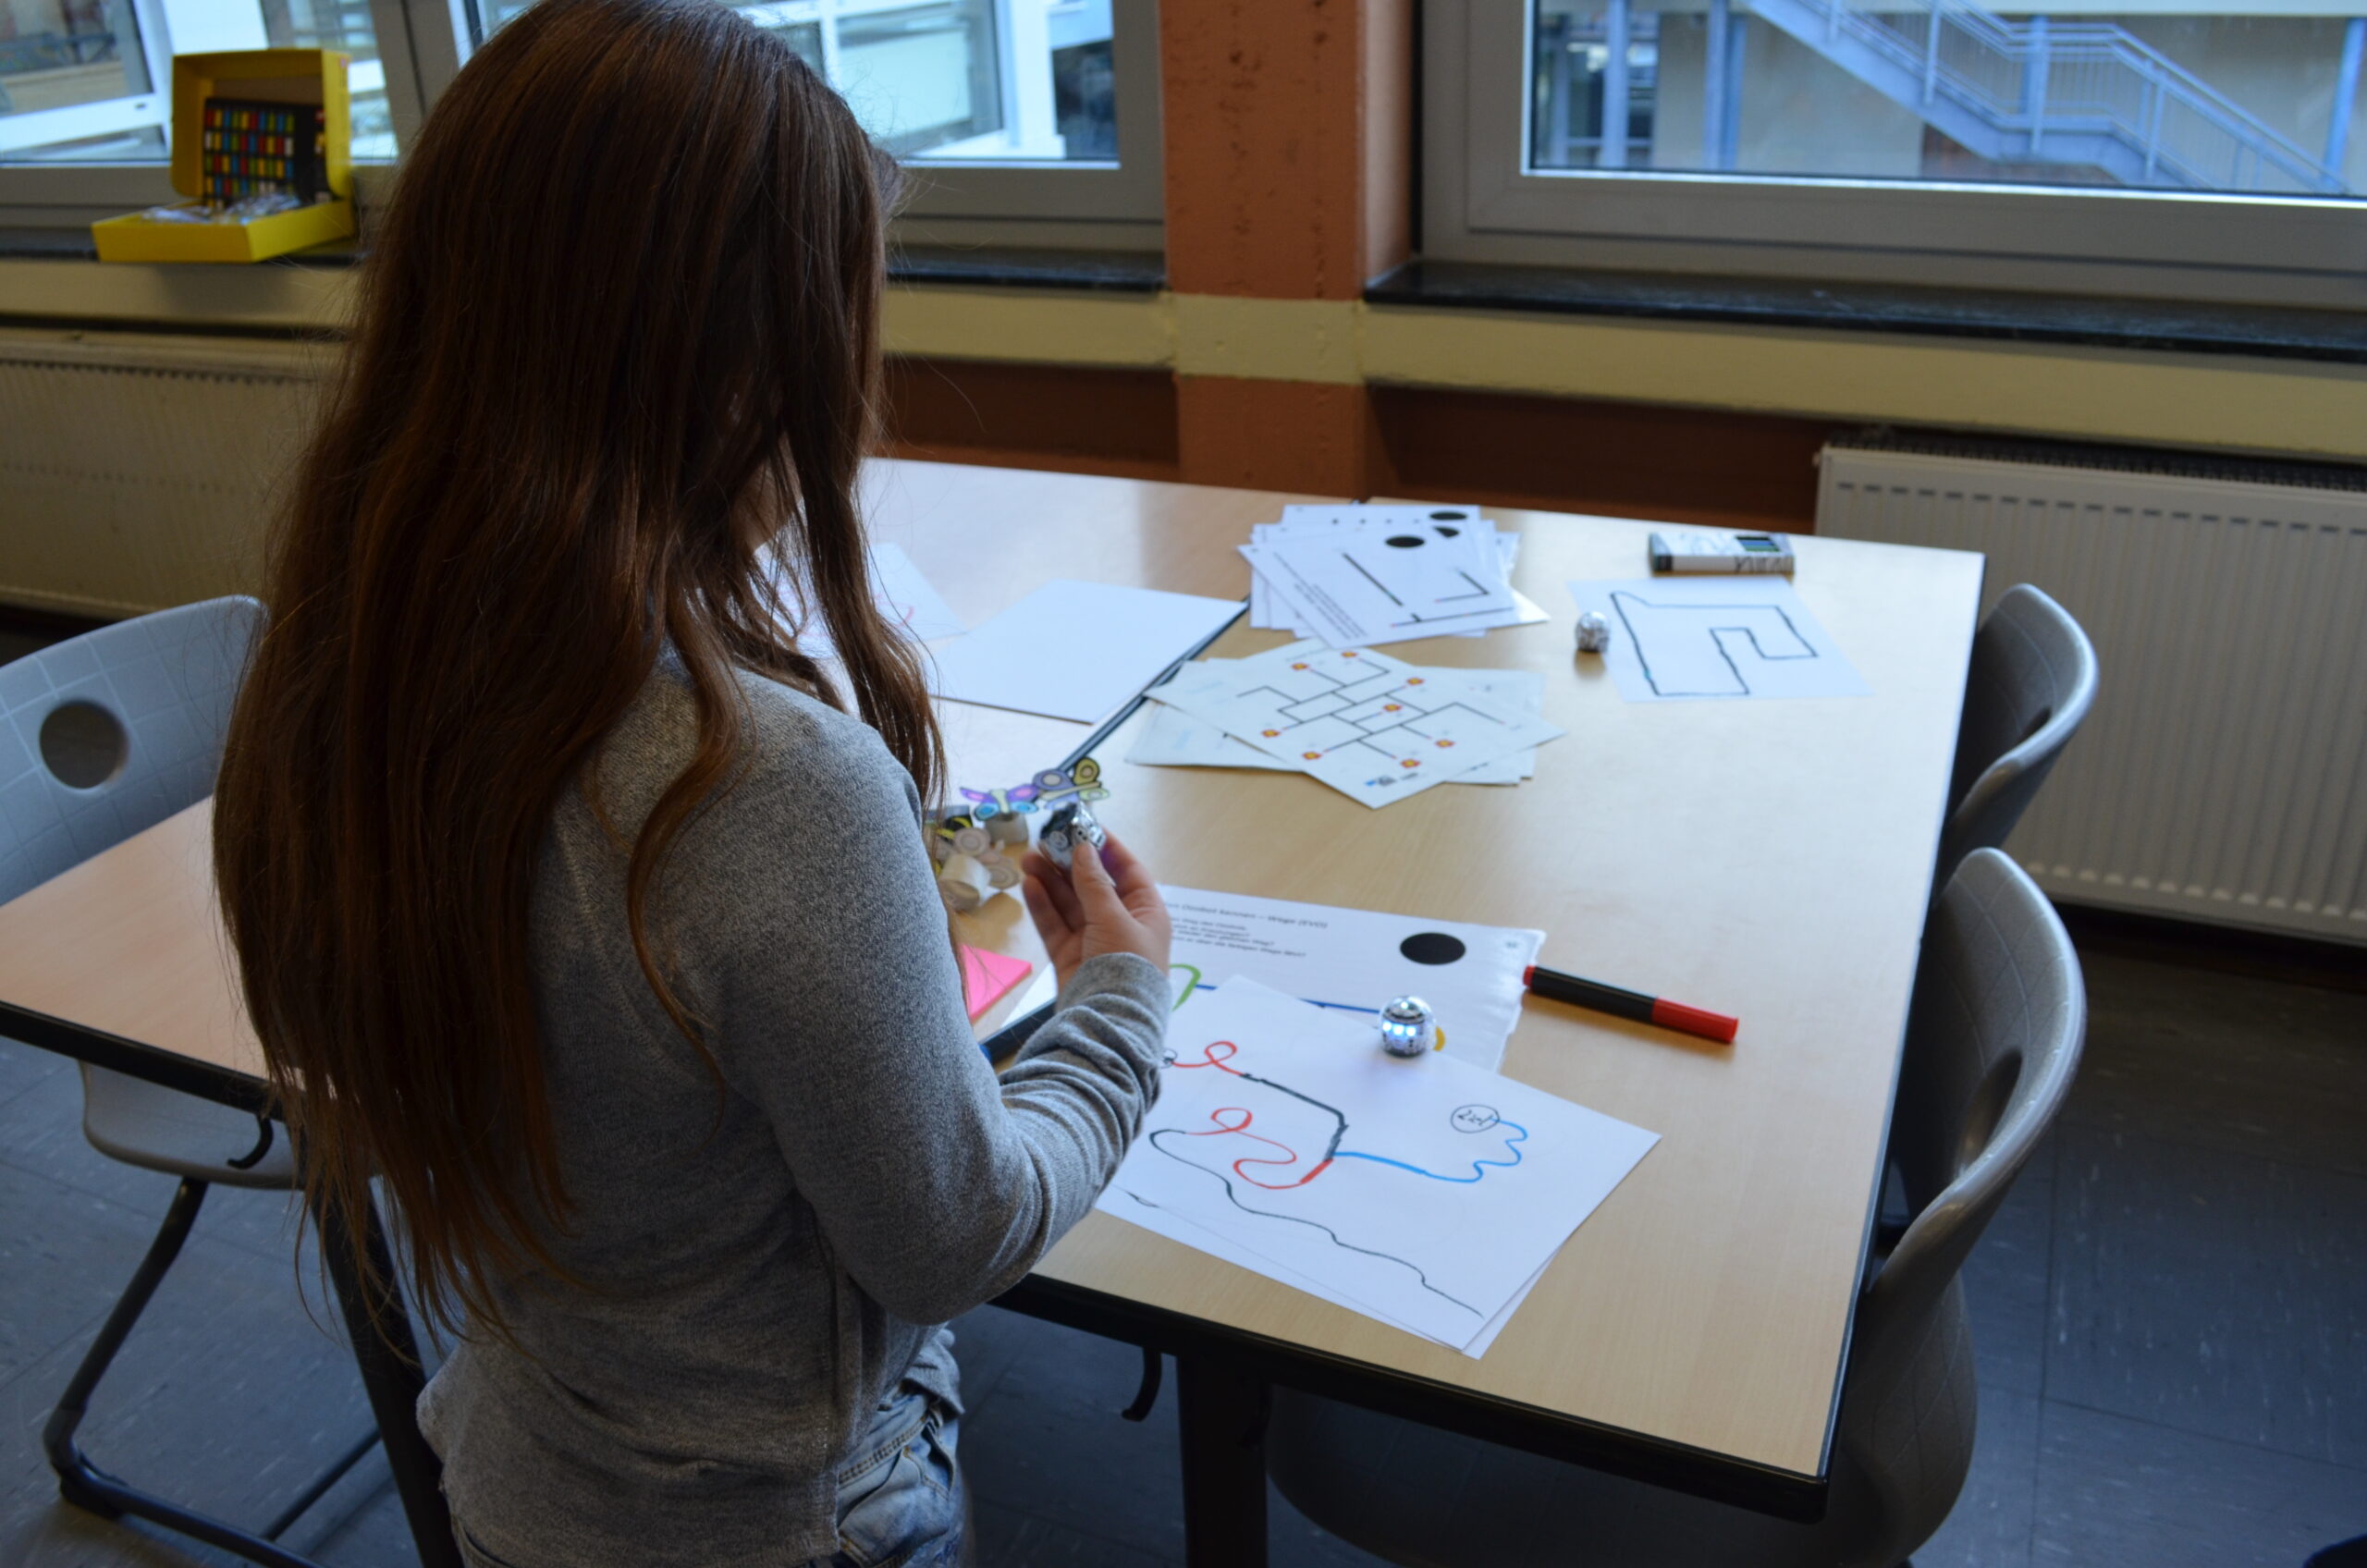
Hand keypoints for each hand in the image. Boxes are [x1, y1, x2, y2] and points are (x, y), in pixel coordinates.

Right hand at [1021, 831, 1170, 992]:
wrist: (1109, 1022)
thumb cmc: (1125, 965)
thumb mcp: (1114, 919)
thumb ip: (1095, 883)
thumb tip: (1084, 848)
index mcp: (1146, 913)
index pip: (1127, 870)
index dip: (1105, 847)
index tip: (1082, 826)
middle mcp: (1121, 924)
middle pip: (1093, 885)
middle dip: (1068, 863)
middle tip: (1043, 842)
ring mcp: (1094, 941)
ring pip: (1070, 903)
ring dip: (1050, 880)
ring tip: (1027, 858)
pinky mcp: (1070, 957)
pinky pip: (1056, 925)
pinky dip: (1043, 906)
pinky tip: (1029, 885)